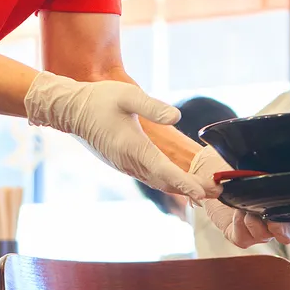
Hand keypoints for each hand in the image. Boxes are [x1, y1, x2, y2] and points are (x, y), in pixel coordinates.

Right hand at [23, 72, 208, 200]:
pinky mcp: (123, 164)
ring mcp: (125, 165)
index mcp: (133, 147)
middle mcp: (130, 162)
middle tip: (217, 193)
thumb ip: (152, 106)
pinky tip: (179, 185)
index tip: (203, 192)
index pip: (164, 170)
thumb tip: (177, 116)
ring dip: (181, 188)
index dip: (185, 183)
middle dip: (191, 189)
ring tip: (205, 192)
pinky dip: (167, 183)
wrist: (71, 110)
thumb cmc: (100, 100)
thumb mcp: (127, 95)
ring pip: (157, 182)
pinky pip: (149, 178)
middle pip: (165, 181)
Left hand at [190, 146, 289, 248]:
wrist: (208, 169)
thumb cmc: (232, 160)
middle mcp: (275, 213)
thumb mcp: (253, 158)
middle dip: (283, 228)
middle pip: (289, 231)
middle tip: (271, 217)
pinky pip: (246, 238)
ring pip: (267, 236)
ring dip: (256, 223)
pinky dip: (241, 227)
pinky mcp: (240, 233)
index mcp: (284, 194)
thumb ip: (268, 166)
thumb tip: (276, 168)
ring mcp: (258, 226)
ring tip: (245, 207)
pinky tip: (237, 214)